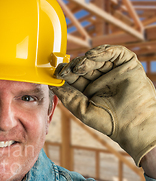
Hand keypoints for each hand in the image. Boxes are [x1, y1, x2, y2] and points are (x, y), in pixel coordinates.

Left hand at [50, 45, 155, 165]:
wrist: (133, 124)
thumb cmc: (109, 122)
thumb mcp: (82, 109)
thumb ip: (68, 97)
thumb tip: (52, 85)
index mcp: (90, 89)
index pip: (75, 76)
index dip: (65, 72)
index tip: (56, 72)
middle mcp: (102, 78)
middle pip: (85, 65)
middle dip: (74, 65)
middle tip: (66, 68)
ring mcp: (114, 71)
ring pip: (98, 57)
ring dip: (86, 58)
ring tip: (79, 65)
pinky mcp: (128, 65)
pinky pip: (116, 52)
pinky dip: (103, 50)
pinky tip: (92, 55)